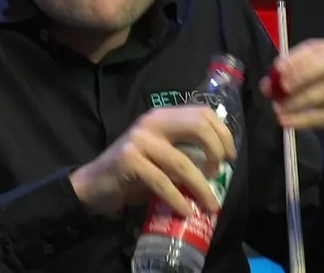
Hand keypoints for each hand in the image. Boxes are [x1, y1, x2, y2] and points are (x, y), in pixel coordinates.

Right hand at [69, 106, 235, 217]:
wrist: (94, 184)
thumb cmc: (133, 172)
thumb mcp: (161, 156)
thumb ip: (184, 152)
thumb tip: (219, 168)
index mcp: (162, 116)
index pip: (202, 112)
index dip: (223, 134)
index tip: (229, 157)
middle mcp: (152, 122)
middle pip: (198, 127)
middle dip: (216, 152)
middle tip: (219, 174)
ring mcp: (139, 140)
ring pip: (183, 162)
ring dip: (201, 187)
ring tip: (210, 205)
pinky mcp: (129, 160)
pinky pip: (163, 182)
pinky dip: (178, 199)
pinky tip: (186, 211)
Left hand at [259, 38, 323, 156]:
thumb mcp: (311, 82)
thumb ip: (289, 78)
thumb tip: (266, 84)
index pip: (316, 48)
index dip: (295, 58)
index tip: (277, 68)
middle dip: (301, 73)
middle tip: (281, 85)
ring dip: (298, 100)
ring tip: (277, 108)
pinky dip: (305, 118)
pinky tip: (287, 121)